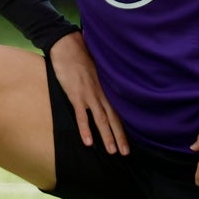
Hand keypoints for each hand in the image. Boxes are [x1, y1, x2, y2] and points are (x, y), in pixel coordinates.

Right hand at [48, 32, 128, 154]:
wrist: (68, 46)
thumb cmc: (81, 55)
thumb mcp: (97, 68)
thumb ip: (103, 81)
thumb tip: (106, 88)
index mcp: (107, 88)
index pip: (119, 111)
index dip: (125, 126)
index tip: (130, 139)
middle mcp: (101, 93)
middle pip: (114, 119)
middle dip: (120, 136)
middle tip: (126, 153)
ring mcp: (89, 95)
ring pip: (101, 120)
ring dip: (107, 137)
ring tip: (113, 152)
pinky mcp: (76, 95)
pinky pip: (81, 116)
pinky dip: (85, 130)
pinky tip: (88, 142)